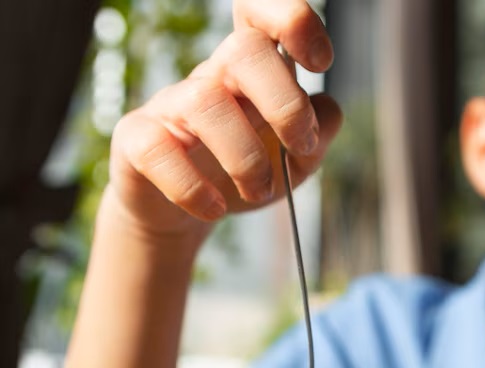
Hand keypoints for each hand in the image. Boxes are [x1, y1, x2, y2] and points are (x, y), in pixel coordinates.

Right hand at [107, 0, 341, 237]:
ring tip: (259, 191)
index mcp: (251, 72)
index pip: (259, 13)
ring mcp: (171, 105)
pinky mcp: (138, 141)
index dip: (293, 21)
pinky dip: (192, 188)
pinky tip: (215, 208)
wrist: (183, 213)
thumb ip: (318, 133)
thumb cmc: (240, 175)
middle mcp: (211, 78)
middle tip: (301, 146)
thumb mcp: (293, 159)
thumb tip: (328, 111)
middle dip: (286, 103)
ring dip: (246, 157)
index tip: (320, 63)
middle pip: (245, 51)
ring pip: (207, 102)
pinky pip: (159, 151)